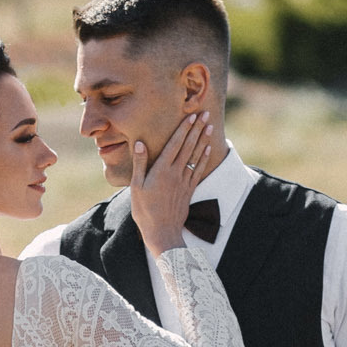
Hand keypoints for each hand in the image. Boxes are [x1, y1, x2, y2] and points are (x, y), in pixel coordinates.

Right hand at [128, 112, 213, 256]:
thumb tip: (140, 143)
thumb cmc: (145, 211)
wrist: (162, 232)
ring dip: (203, 139)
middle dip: (197, 129)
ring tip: (210, 126)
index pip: (175, 144)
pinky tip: (208, 148)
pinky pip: (198, 170)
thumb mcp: (136, 187)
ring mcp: (184, 181)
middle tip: (205, 114)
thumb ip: (140, 164)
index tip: (191, 116)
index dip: (184, 129)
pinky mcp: (189, 190)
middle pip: (188, 146)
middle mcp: (176, 173)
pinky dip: (204, 158)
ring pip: (196, 156)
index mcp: (162, 170)